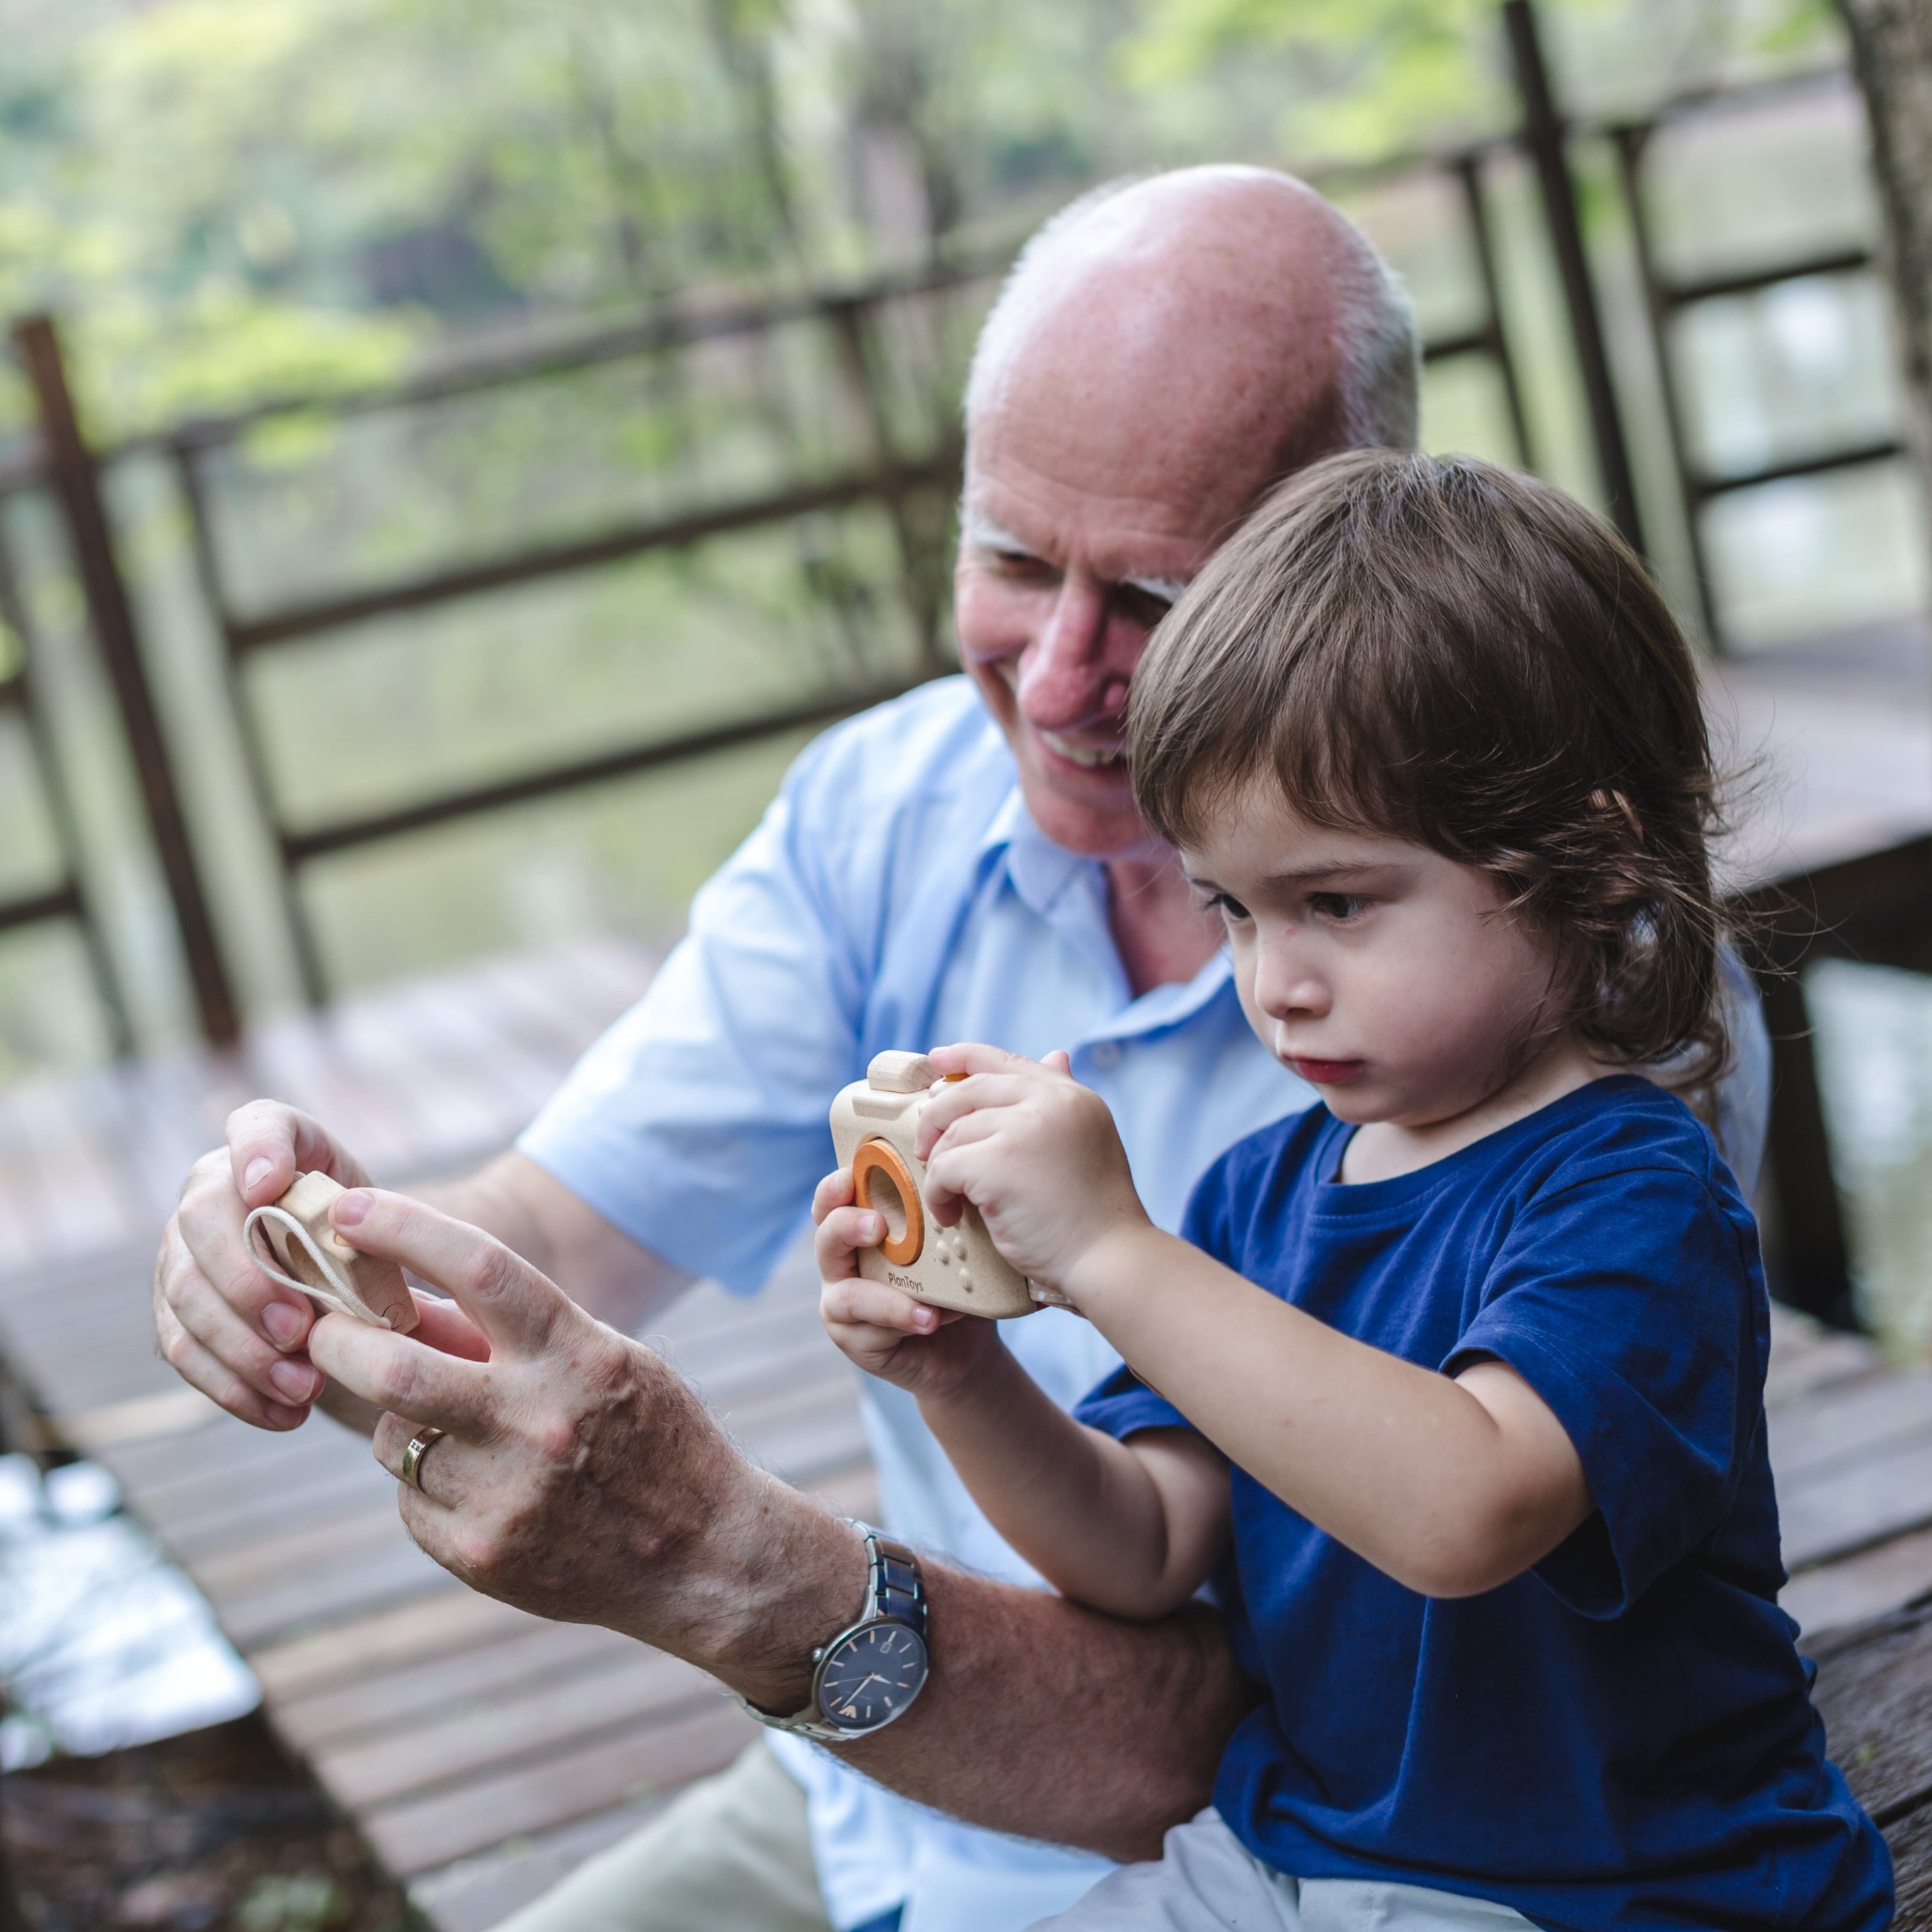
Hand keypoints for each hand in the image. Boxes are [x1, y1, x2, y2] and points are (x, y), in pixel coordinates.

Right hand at [152, 1101, 371, 1428]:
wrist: (356, 1284)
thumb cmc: (376, 1243)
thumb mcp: (393, 1225)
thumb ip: (380, 1225)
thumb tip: (367, 1242)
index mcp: (276, 1145)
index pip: (258, 1124)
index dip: (255, 1150)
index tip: (269, 1186)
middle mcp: (214, 1187)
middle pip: (202, 1220)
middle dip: (247, 1280)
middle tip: (300, 1330)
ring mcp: (184, 1248)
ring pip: (185, 1293)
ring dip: (241, 1348)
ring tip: (304, 1387)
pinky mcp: (175, 1308)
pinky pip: (183, 1348)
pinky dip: (232, 1387)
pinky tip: (284, 1414)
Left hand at [305, 1188, 861, 1710]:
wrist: (700, 1552)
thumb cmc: (647, 1434)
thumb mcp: (605, 1358)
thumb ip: (515, 1332)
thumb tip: (406, 1300)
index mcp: (578, 1352)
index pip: (478, 1266)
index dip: (403, 1228)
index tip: (347, 1209)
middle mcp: (538, 1418)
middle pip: (392, 1365)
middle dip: (337, 1341)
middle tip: (323, 1331)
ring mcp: (506, 1493)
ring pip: (393, 1437)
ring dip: (399, 1421)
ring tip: (444, 1428)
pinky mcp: (480, 1553)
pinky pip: (411, 1500)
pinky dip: (427, 1484)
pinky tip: (481, 1490)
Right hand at [813, 1168, 1001, 1402]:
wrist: (965, 1346)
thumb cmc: (952, 1286)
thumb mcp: (949, 1248)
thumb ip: (941, 1222)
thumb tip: (953, 1194)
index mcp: (858, 1232)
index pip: (834, 1202)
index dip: (835, 1188)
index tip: (851, 1176)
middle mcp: (842, 1265)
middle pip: (826, 1238)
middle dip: (846, 1226)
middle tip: (876, 1225)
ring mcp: (844, 1307)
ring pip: (847, 1296)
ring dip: (886, 1297)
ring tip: (924, 1302)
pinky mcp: (855, 1342)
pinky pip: (871, 1330)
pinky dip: (903, 1321)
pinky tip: (931, 1320)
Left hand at [913, 1045, 1152, 1304]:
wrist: (1108, 1259)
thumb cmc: (1095, 1214)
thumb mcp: (1087, 1140)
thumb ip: (1061, 1105)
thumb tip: (1057, 1056)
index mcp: (1072, 1096)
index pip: (1008, 1061)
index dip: (966, 1056)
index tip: (938, 1060)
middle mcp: (1050, 1101)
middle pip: (969, 1090)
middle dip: (938, 1117)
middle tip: (925, 1148)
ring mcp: (1023, 1128)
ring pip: (953, 1133)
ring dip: (941, 1167)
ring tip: (951, 1199)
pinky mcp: (997, 1162)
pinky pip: (944, 1167)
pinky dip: (938, 1193)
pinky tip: (952, 1214)